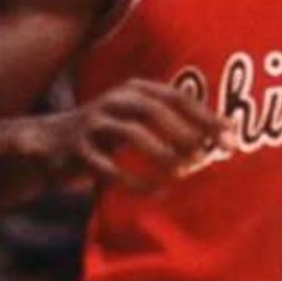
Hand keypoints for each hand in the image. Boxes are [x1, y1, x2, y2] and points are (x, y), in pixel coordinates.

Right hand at [38, 78, 224, 193]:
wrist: (51, 142)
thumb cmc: (113, 131)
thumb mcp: (143, 117)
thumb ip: (180, 123)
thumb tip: (228, 133)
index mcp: (136, 89)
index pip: (177, 97)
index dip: (205, 115)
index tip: (230, 135)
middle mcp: (115, 100)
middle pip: (155, 110)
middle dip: (186, 133)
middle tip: (206, 155)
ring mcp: (94, 123)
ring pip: (132, 133)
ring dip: (162, 154)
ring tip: (183, 172)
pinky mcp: (77, 150)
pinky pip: (108, 167)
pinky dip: (135, 180)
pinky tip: (156, 191)